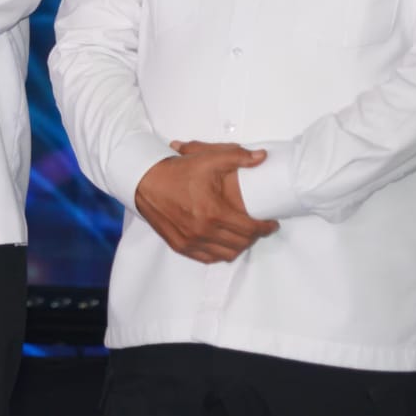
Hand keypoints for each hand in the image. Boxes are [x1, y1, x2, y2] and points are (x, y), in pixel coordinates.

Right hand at [133, 141, 277, 263]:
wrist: (145, 181)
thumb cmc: (177, 170)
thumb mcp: (208, 159)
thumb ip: (237, 157)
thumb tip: (262, 158)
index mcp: (213, 212)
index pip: (250, 229)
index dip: (265, 228)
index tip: (271, 223)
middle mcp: (203, 231)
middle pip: (241, 243)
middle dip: (254, 236)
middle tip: (258, 227)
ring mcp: (191, 241)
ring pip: (226, 254)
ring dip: (239, 246)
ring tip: (243, 235)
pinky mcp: (180, 245)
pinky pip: (208, 257)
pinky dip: (220, 252)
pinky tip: (223, 242)